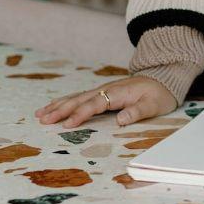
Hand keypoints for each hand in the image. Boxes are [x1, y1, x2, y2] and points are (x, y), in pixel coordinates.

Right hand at [36, 75, 176, 127]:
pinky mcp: (102, 93)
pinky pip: (80, 97)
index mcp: (117, 93)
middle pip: (79, 100)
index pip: (95, 104)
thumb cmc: (158, 94)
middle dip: (60, 110)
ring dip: (58, 105)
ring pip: (76, 97)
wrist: (163, 78)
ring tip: (40, 114)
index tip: (67, 124)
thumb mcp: (153, 105)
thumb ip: (137, 112)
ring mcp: (103, 90)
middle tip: (43, 120)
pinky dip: (65, 102)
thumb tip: (121, 120)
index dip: (81, 114)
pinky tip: (54, 106)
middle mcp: (106, 90)